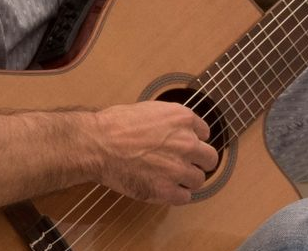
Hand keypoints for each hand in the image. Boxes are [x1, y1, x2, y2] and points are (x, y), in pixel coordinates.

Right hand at [86, 101, 218, 205]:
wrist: (98, 144)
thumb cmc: (115, 125)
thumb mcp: (149, 110)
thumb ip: (168, 122)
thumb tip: (172, 131)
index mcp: (182, 119)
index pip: (204, 133)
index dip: (194, 140)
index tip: (185, 146)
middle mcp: (187, 142)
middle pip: (210, 158)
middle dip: (199, 162)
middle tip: (185, 165)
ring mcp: (178, 168)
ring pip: (199, 180)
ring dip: (187, 180)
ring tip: (171, 179)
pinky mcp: (167, 189)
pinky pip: (185, 197)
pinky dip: (176, 195)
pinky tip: (165, 190)